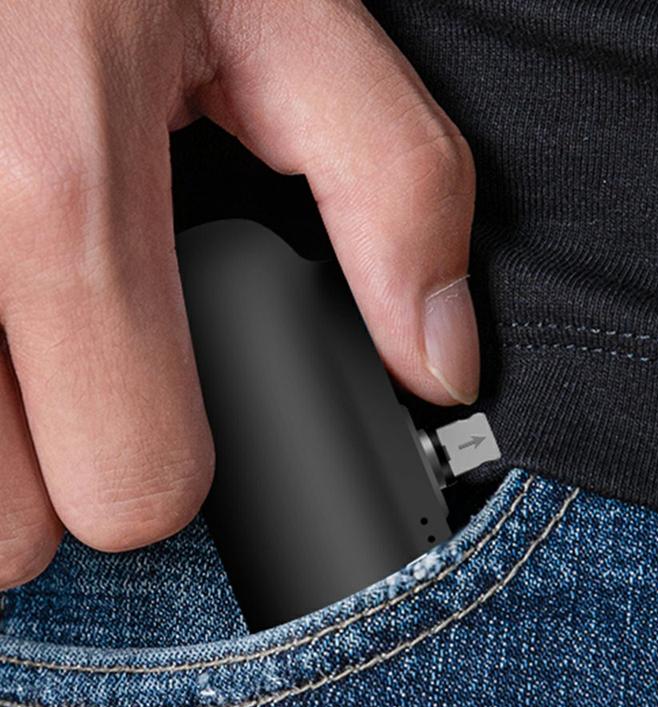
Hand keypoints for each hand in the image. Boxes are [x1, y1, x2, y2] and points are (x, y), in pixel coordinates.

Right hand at [0, 0, 478, 587]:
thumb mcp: (286, 21)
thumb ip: (393, 194)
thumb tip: (439, 362)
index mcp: (51, 189)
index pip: (132, 484)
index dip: (171, 474)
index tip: (178, 428)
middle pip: (11, 529)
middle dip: (68, 471)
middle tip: (99, 378)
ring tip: (46, 341)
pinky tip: (8, 317)